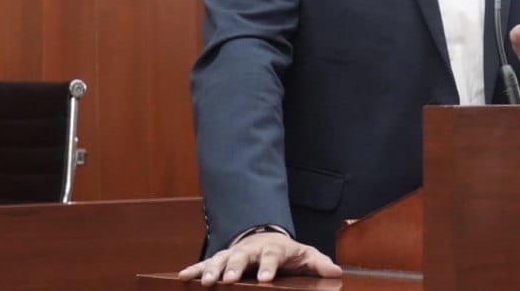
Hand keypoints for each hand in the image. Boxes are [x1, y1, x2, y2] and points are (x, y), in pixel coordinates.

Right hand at [178, 231, 341, 285]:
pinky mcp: (221, 259)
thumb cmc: (288, 253)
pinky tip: (183, 277)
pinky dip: (195, 269)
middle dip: (234, 267)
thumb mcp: (305, 256)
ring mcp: (234, 253)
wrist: (267, 238)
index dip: (268, 267)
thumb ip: (319, 264)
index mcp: (273, 249)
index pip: (271, 257)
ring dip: (212, 269)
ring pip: (221, 259)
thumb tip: (336, 272)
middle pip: (241, 257)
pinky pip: (205, 263)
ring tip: (206, 282)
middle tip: (228, 279)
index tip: (265, 279)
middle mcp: (251, 249)